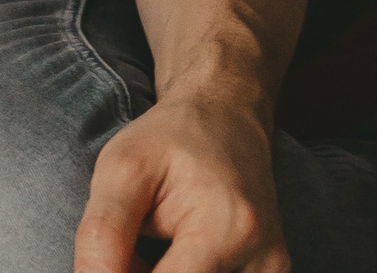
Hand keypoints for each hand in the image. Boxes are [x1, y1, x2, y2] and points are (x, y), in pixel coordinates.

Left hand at [75, 86, 286, 272]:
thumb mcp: (121, 168)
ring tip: (155, 240)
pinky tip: (175, 251)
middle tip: (132, 242)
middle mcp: (262, 259)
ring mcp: (272, 270)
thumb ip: (104, 232)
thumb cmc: (170, 140)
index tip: (112, 256)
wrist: (226, 118)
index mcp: (225, 231)